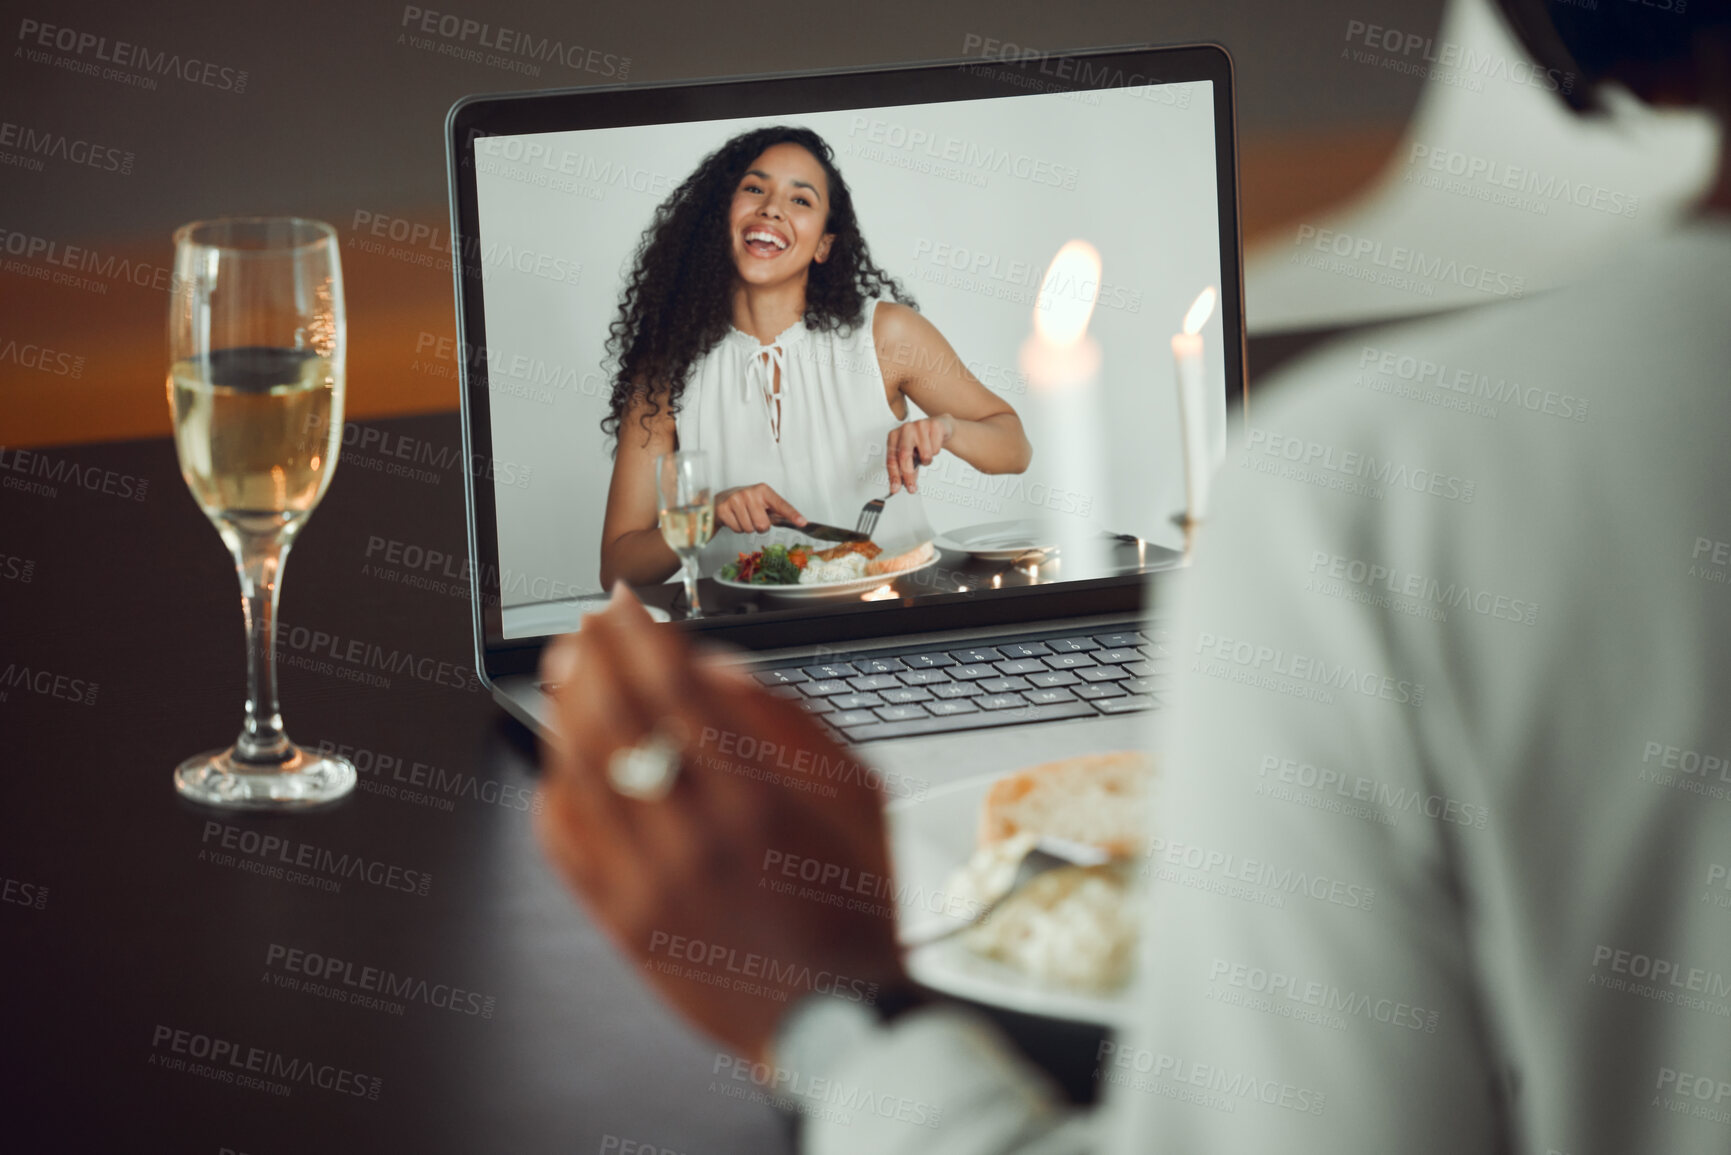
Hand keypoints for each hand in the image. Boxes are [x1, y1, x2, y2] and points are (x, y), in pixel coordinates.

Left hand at [535, 586, 905, 1061]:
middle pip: (616, 722)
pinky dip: (554, 795)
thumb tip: (722, 668)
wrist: (837, 1020)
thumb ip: (794, 726)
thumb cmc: (856, 910)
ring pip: (580, 775)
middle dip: (593, 659)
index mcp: (756, 799)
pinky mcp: (623, 924)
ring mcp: (650, 883)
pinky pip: (566, 848)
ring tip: (565, 674)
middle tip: (585, 627)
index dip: (641, 638)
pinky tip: (558, 764)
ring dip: (565, 712)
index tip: (625, 605)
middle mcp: (694, 835)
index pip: (674, 692)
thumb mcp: (861, 801)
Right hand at [714, 483, 804, 533]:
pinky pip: (738, 530)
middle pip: (763, 525)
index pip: (781, 504)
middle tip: (753, 517)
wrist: (719, 500)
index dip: (792, 515)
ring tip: (743, 517)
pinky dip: (737, 528)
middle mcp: (750, 493)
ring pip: (750, 529)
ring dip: (748, 527)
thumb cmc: (745, 503)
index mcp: (763, 490)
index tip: (803, 522)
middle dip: (760, 526)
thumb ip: (777, 511)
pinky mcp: (724, 509)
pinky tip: (734, 519)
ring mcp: (735, 500)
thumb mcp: (761, 502)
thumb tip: (796, 520)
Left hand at [885, 415, 953, 494]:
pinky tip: (934, 444)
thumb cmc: (921, 442)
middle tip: (912, 488)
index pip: (891, 459)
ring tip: (926, 454)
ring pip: (924, 454)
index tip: (895, 489)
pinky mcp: (933, 425)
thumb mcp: (910, 455)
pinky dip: (936, 451)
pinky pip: (936, 448)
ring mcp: (919, 425)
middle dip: (908, 475)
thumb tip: (899, 485)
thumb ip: (904, 469)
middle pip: (904, 455)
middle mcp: (904, 429)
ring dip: (927, 460)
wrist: (939, 427)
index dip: (894, 476)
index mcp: (894, 436)